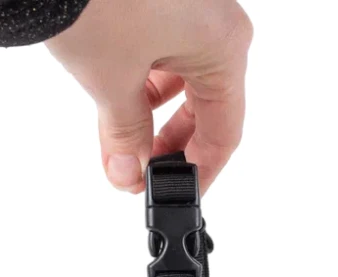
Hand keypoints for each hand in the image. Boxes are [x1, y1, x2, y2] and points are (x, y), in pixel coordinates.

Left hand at [46, 0, 252, 193]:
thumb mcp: (111, 83)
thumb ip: (126, 138)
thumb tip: (127, 174)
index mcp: (223, 45)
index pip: (225, 133)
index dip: (200, 173)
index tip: (176, 196)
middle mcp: (217, 21)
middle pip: (208, 106)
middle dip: (170, 145)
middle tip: (139, 174)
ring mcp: (192, 3)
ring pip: (183, 79)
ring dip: (152, 116)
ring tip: (119, 140)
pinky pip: (166, 49)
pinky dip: (142, 81)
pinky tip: (116, 98)